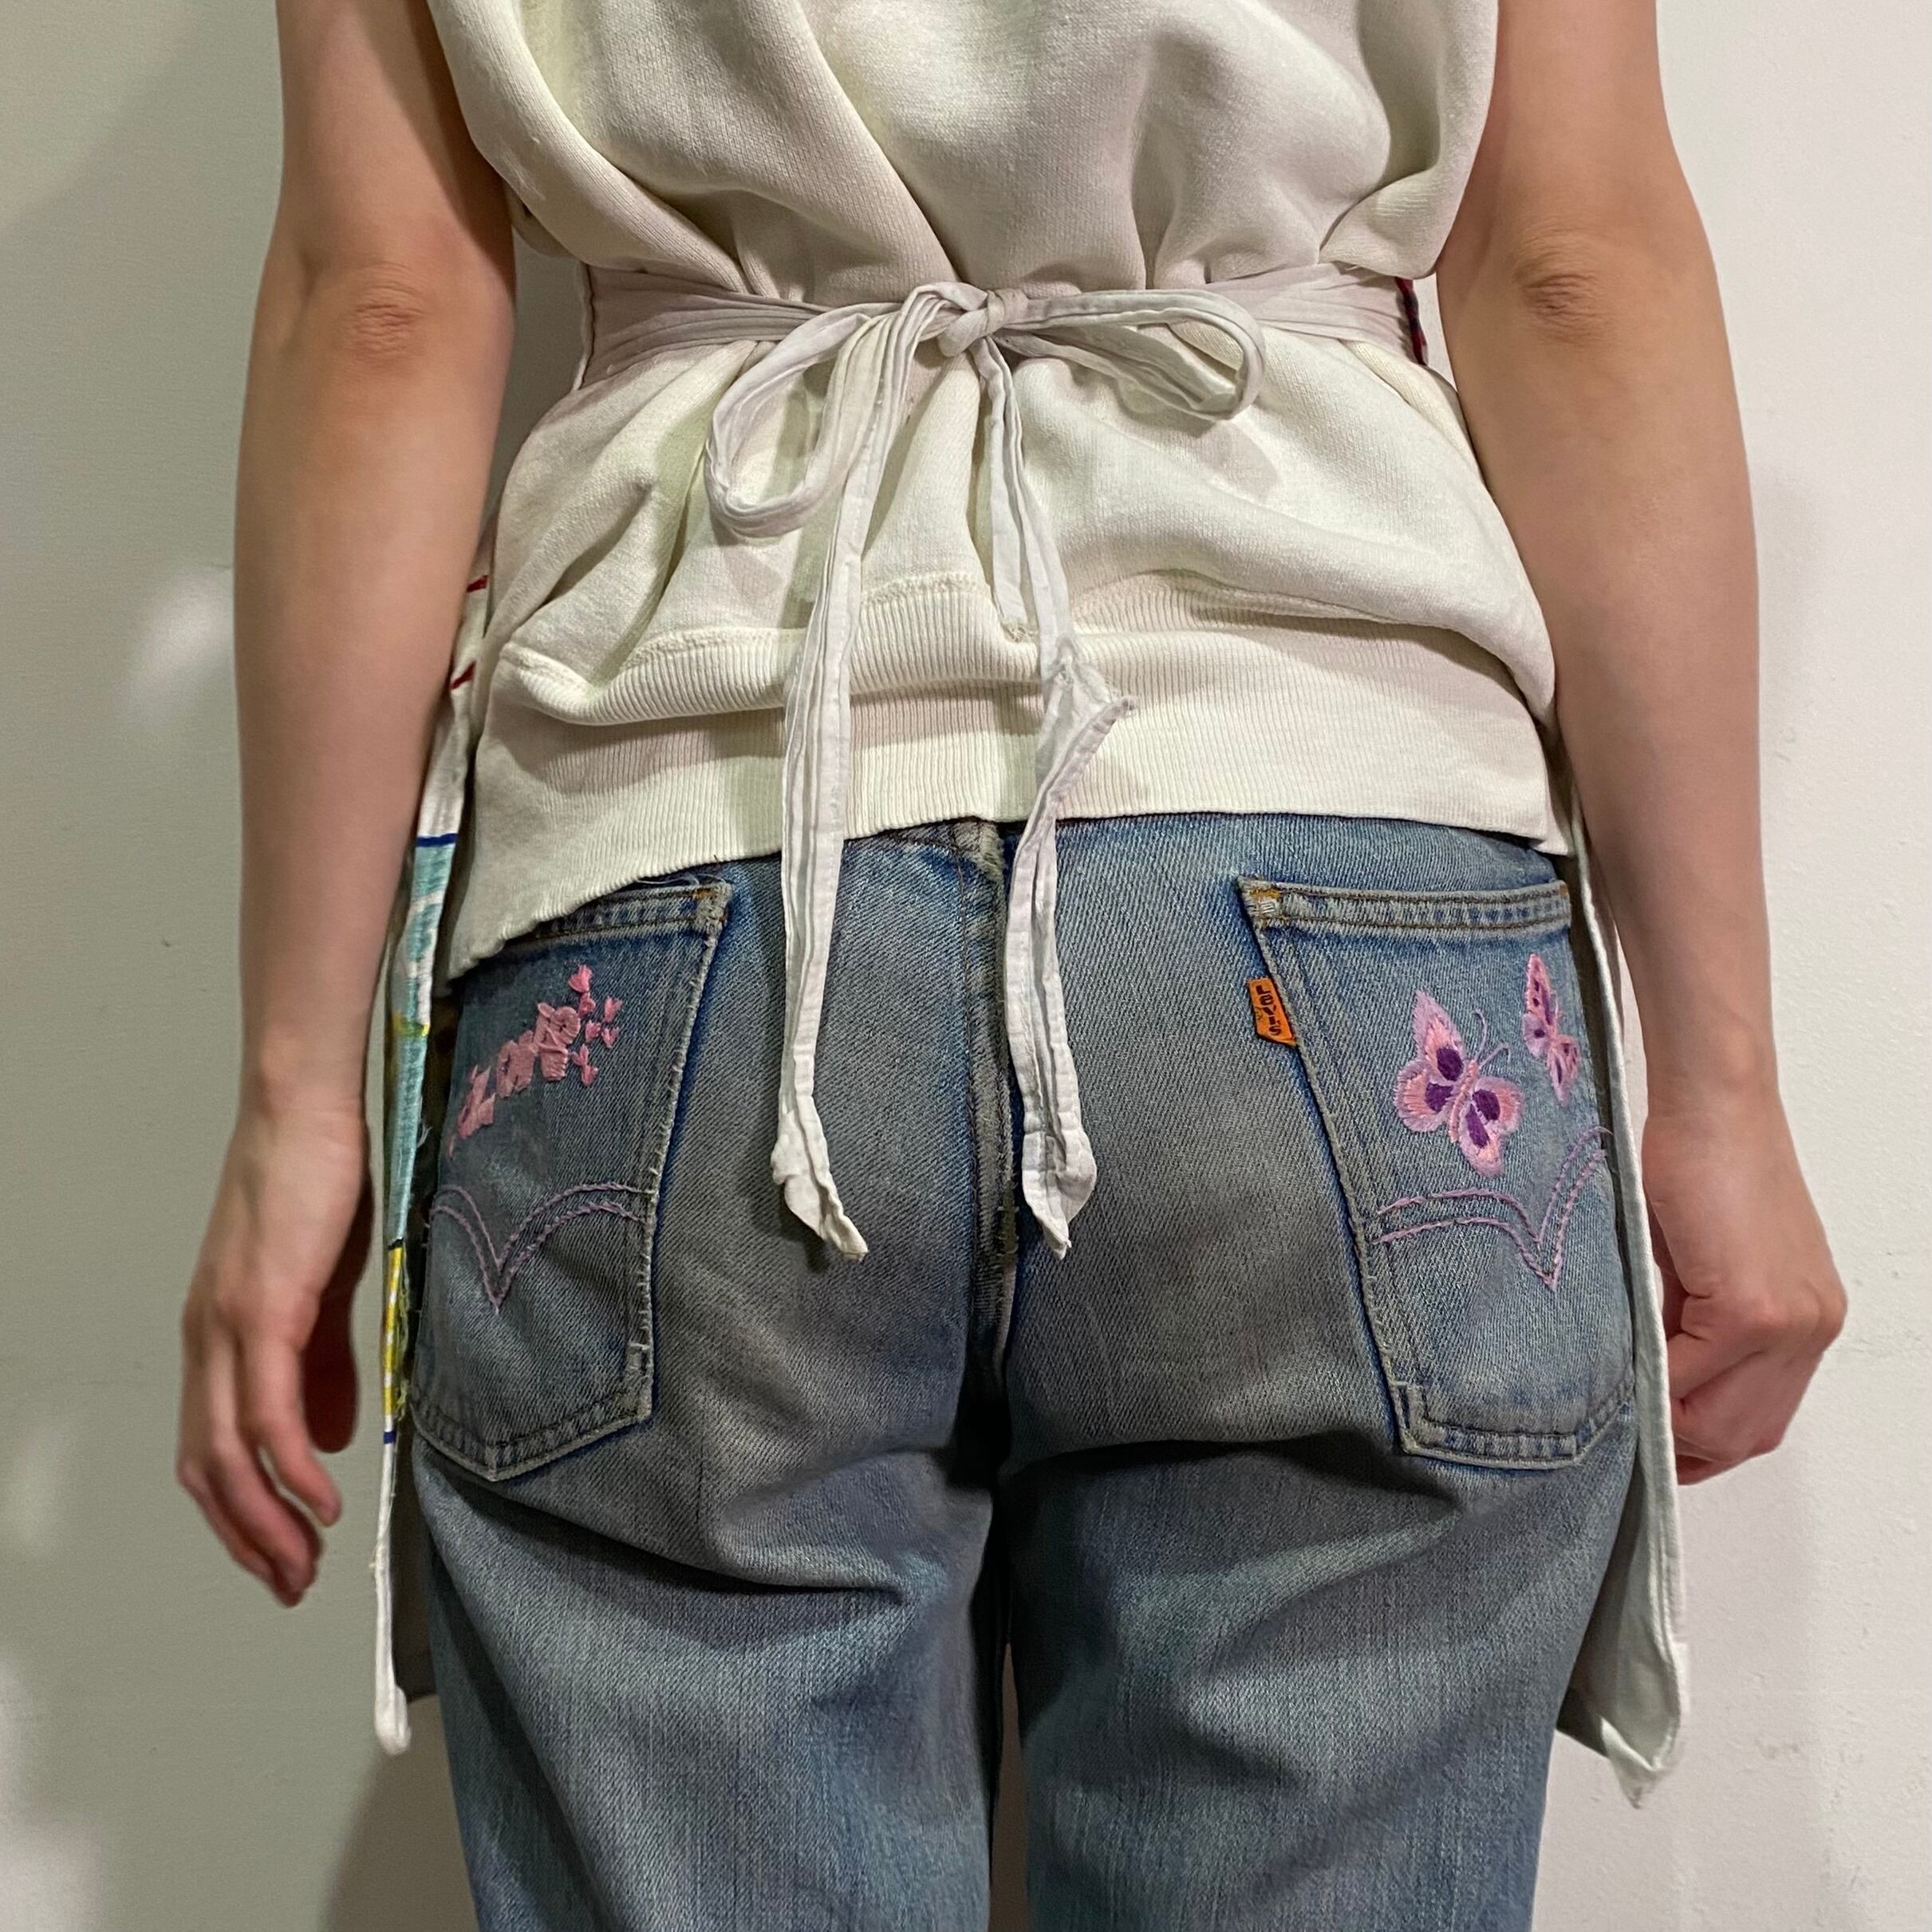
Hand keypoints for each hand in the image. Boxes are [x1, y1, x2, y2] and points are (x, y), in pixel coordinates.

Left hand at [177, 1102, 371, 1601]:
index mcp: (218, 1335)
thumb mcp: (322, 1287)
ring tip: (307, 1562)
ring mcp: (227, 1328)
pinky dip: (289, 1466)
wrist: (305, 1110)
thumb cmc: (319, 1184)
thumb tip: (328, 1436)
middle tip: (292, 1583)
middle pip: (206, 1469)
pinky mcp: (260, 1311)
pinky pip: (265, 1412)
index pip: (210, 1448)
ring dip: (266, 1520)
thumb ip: (323, 1363)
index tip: (281, 1557)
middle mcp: (206, 1340)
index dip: (239, 1513)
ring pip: (227, 1454)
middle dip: (249, 1538)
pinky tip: (322, 1497)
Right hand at [1642, 1091, 1845, 1482]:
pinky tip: (1620, 1356)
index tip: (1649, 1439)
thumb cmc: (1700, 1161)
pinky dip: (1653, 1378)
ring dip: (1666, 1417)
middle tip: (1624, 1430)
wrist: (1712, 1104)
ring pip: (1724, 1420)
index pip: (1757, 1418)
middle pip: (1746, 1434)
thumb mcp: (1702, 1266)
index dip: (1700, 1443)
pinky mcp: (1752, 1310)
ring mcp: (1789, 1323)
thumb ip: (1695, 1329)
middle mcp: (1811, 1328)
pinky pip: (1692, 1375)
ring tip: (1618, 1395)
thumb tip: (1656, 1384)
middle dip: (1681, 1444)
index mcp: (1807, 1320)